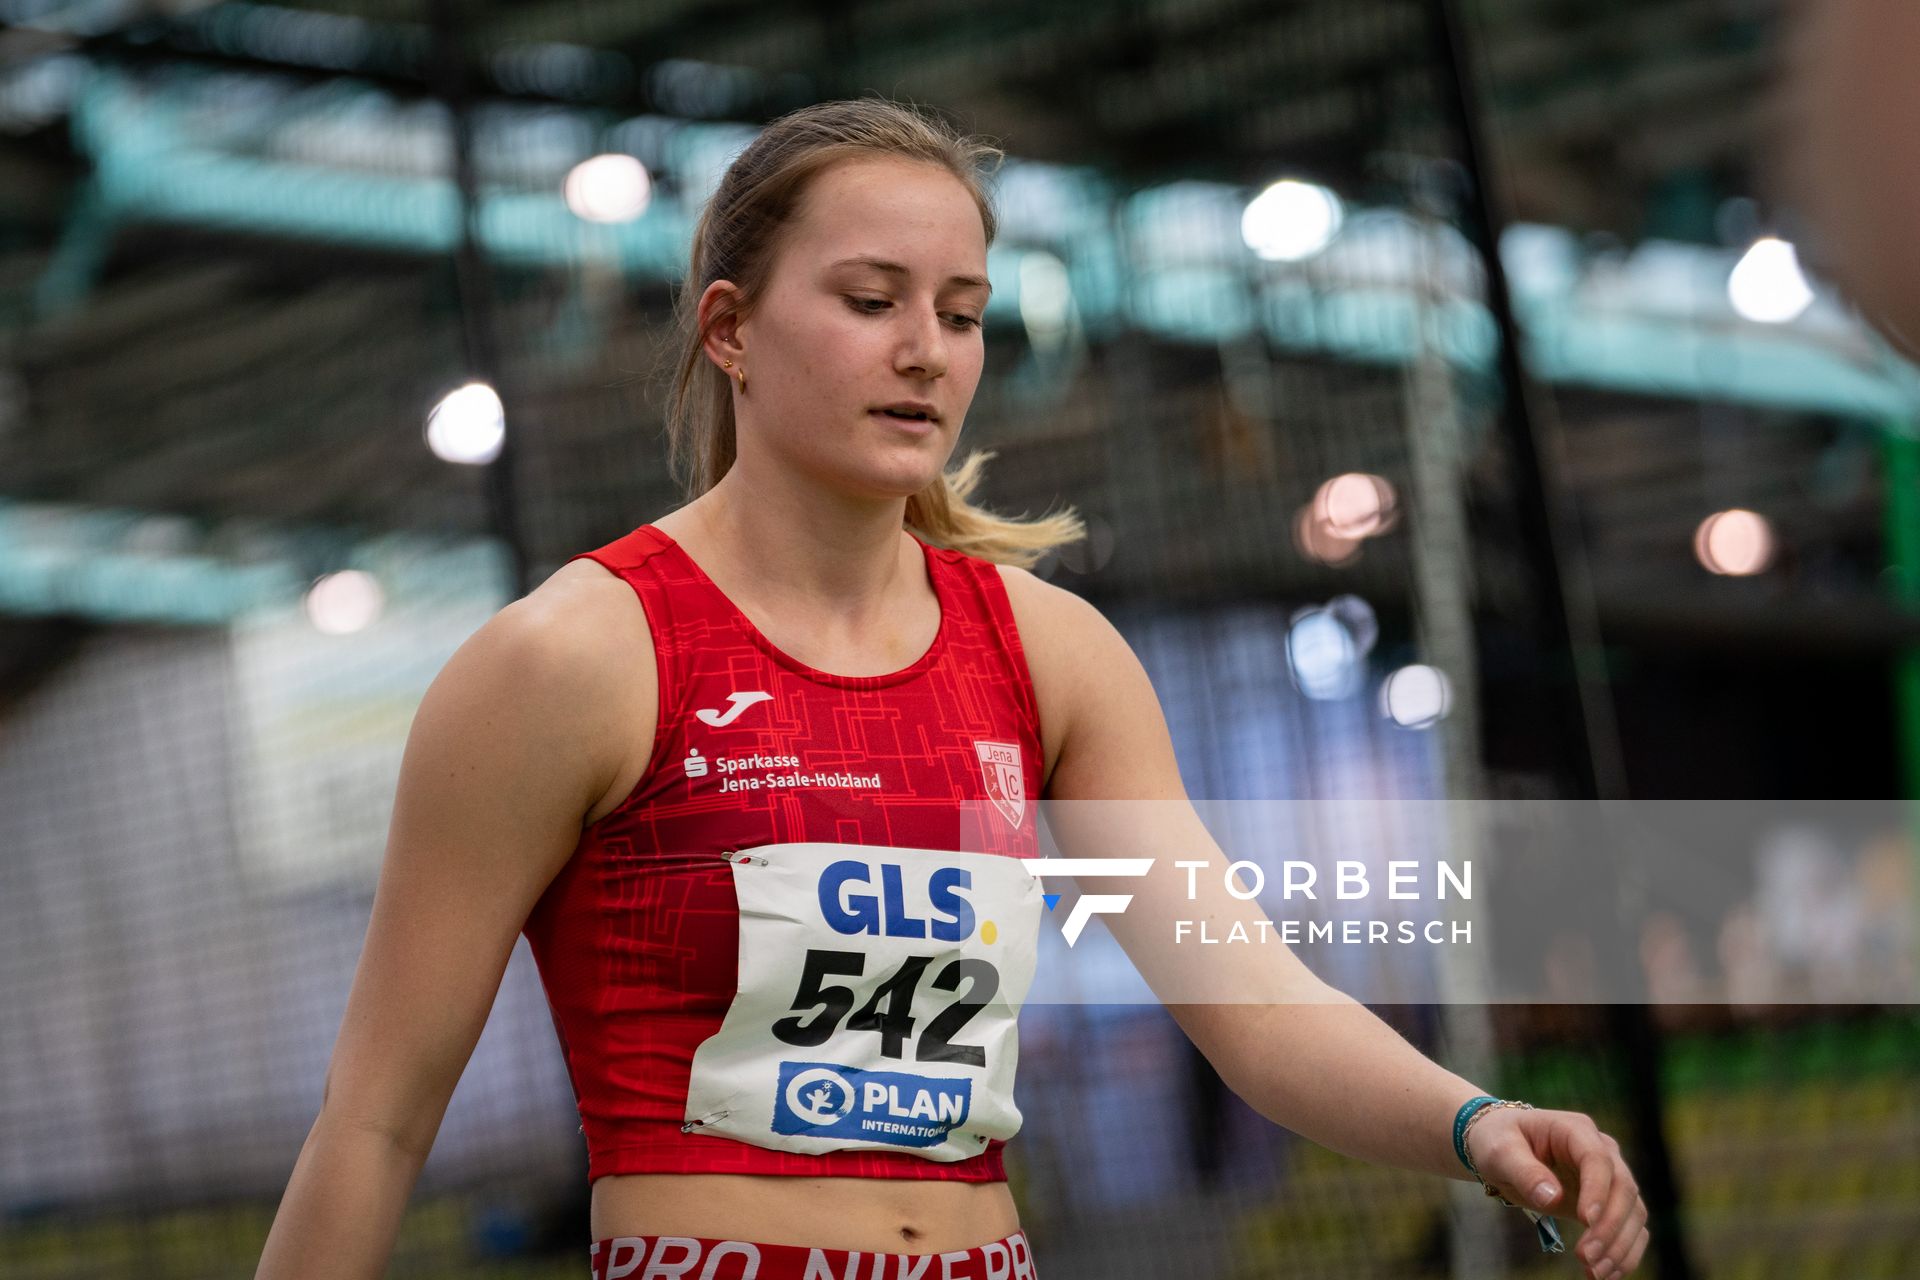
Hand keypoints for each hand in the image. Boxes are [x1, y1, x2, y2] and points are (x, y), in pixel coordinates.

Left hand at [1466, 1105, 1648, 1278]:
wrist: (1503, 1150)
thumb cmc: (1498, 1142)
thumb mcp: (1500, 1152)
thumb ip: (1524, 1171)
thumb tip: (1551, 1197)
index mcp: (1575, 1130)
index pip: (1597, 1159)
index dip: (1597, 1190)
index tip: (1586, 1220)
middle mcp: (1602, 1151)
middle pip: (1623, 1188)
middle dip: (1609, 1227)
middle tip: (1586, 1257)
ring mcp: (1610, 1177)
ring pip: (1633, 1212)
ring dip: (1619, 1245)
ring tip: (1595, 1273)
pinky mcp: (1609, 1202)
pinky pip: (1630, 1227)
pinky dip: (1625, 1252)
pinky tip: (1608, 1274)